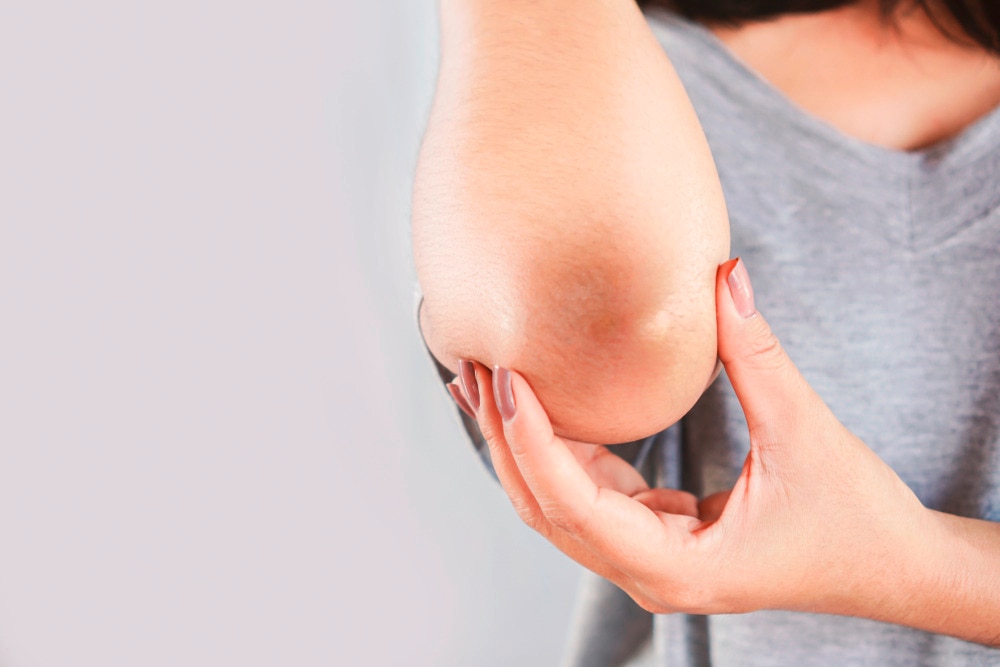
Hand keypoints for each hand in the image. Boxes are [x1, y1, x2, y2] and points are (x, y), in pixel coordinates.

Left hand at [452, 258, 936, 617]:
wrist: (891, 566)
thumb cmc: (856, 518)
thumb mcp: (806, 432)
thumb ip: (756, 356)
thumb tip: (722, 274)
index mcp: (677, 567)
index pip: (574, 504)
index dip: (532, 439)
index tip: (504, 376)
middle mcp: (648, 573)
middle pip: (546, 508)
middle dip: (504, 438)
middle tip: (470, 364)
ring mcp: (646, 559)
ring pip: (556, 504)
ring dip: (520, 443)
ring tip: (481, 378)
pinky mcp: (654, 535)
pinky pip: (584, 494)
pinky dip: (554, 449)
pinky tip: (533, 403)